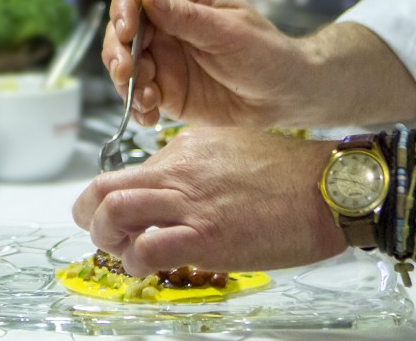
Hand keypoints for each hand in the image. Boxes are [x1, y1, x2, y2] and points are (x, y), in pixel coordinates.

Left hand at [73, 128, 346, 274]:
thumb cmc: (288, 173)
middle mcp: (177, 171)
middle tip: (99, 232)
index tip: (115, 214)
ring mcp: (189, 203)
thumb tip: (169, 178)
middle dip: (88, 214)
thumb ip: (193, 161)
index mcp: (181, 150)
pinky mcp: (206, 236)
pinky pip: (148, 247)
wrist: (326, 189)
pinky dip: (135, 262)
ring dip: (106, 239)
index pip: (122, 171)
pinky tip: (146, 268)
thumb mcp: (227, 146)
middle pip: (102, 188)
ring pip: (113, 212)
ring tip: (123, 252)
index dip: (109, 198)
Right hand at [102, 0, 313, 127]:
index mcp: (183, 0)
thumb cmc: (267, 53)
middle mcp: (166, 27)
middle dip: (117, 49)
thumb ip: (187, 17)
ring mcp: (164, 59)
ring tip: (145, 97)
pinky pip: (139, 96)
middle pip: (121, 28)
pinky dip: (137, 106)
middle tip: (127, 70)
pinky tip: (151, 116)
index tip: (126, 28)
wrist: (286, 96)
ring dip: (124, 80)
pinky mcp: (166, 90)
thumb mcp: (230, 32)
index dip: (124, 4)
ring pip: (124, 62)